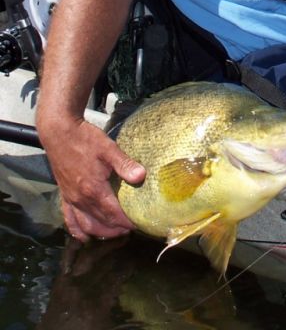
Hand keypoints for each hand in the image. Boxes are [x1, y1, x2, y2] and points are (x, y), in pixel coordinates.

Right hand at [39, 118, 145, 240]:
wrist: (59, 133)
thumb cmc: (84, 139)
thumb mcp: (108, 149)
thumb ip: (125, 164)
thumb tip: (141, 176)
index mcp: (94, 189)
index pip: (114, 214)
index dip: (127, 222)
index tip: (140, 223)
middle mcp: (81, 199)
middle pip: (102, 222)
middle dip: (118, 229)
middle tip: (132, 228)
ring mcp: (71, 199)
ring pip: (86, 225)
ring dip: (101, 232)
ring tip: (115, 233)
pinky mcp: (64, 195)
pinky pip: (70, 220)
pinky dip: (78, 231)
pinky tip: (85, 236)